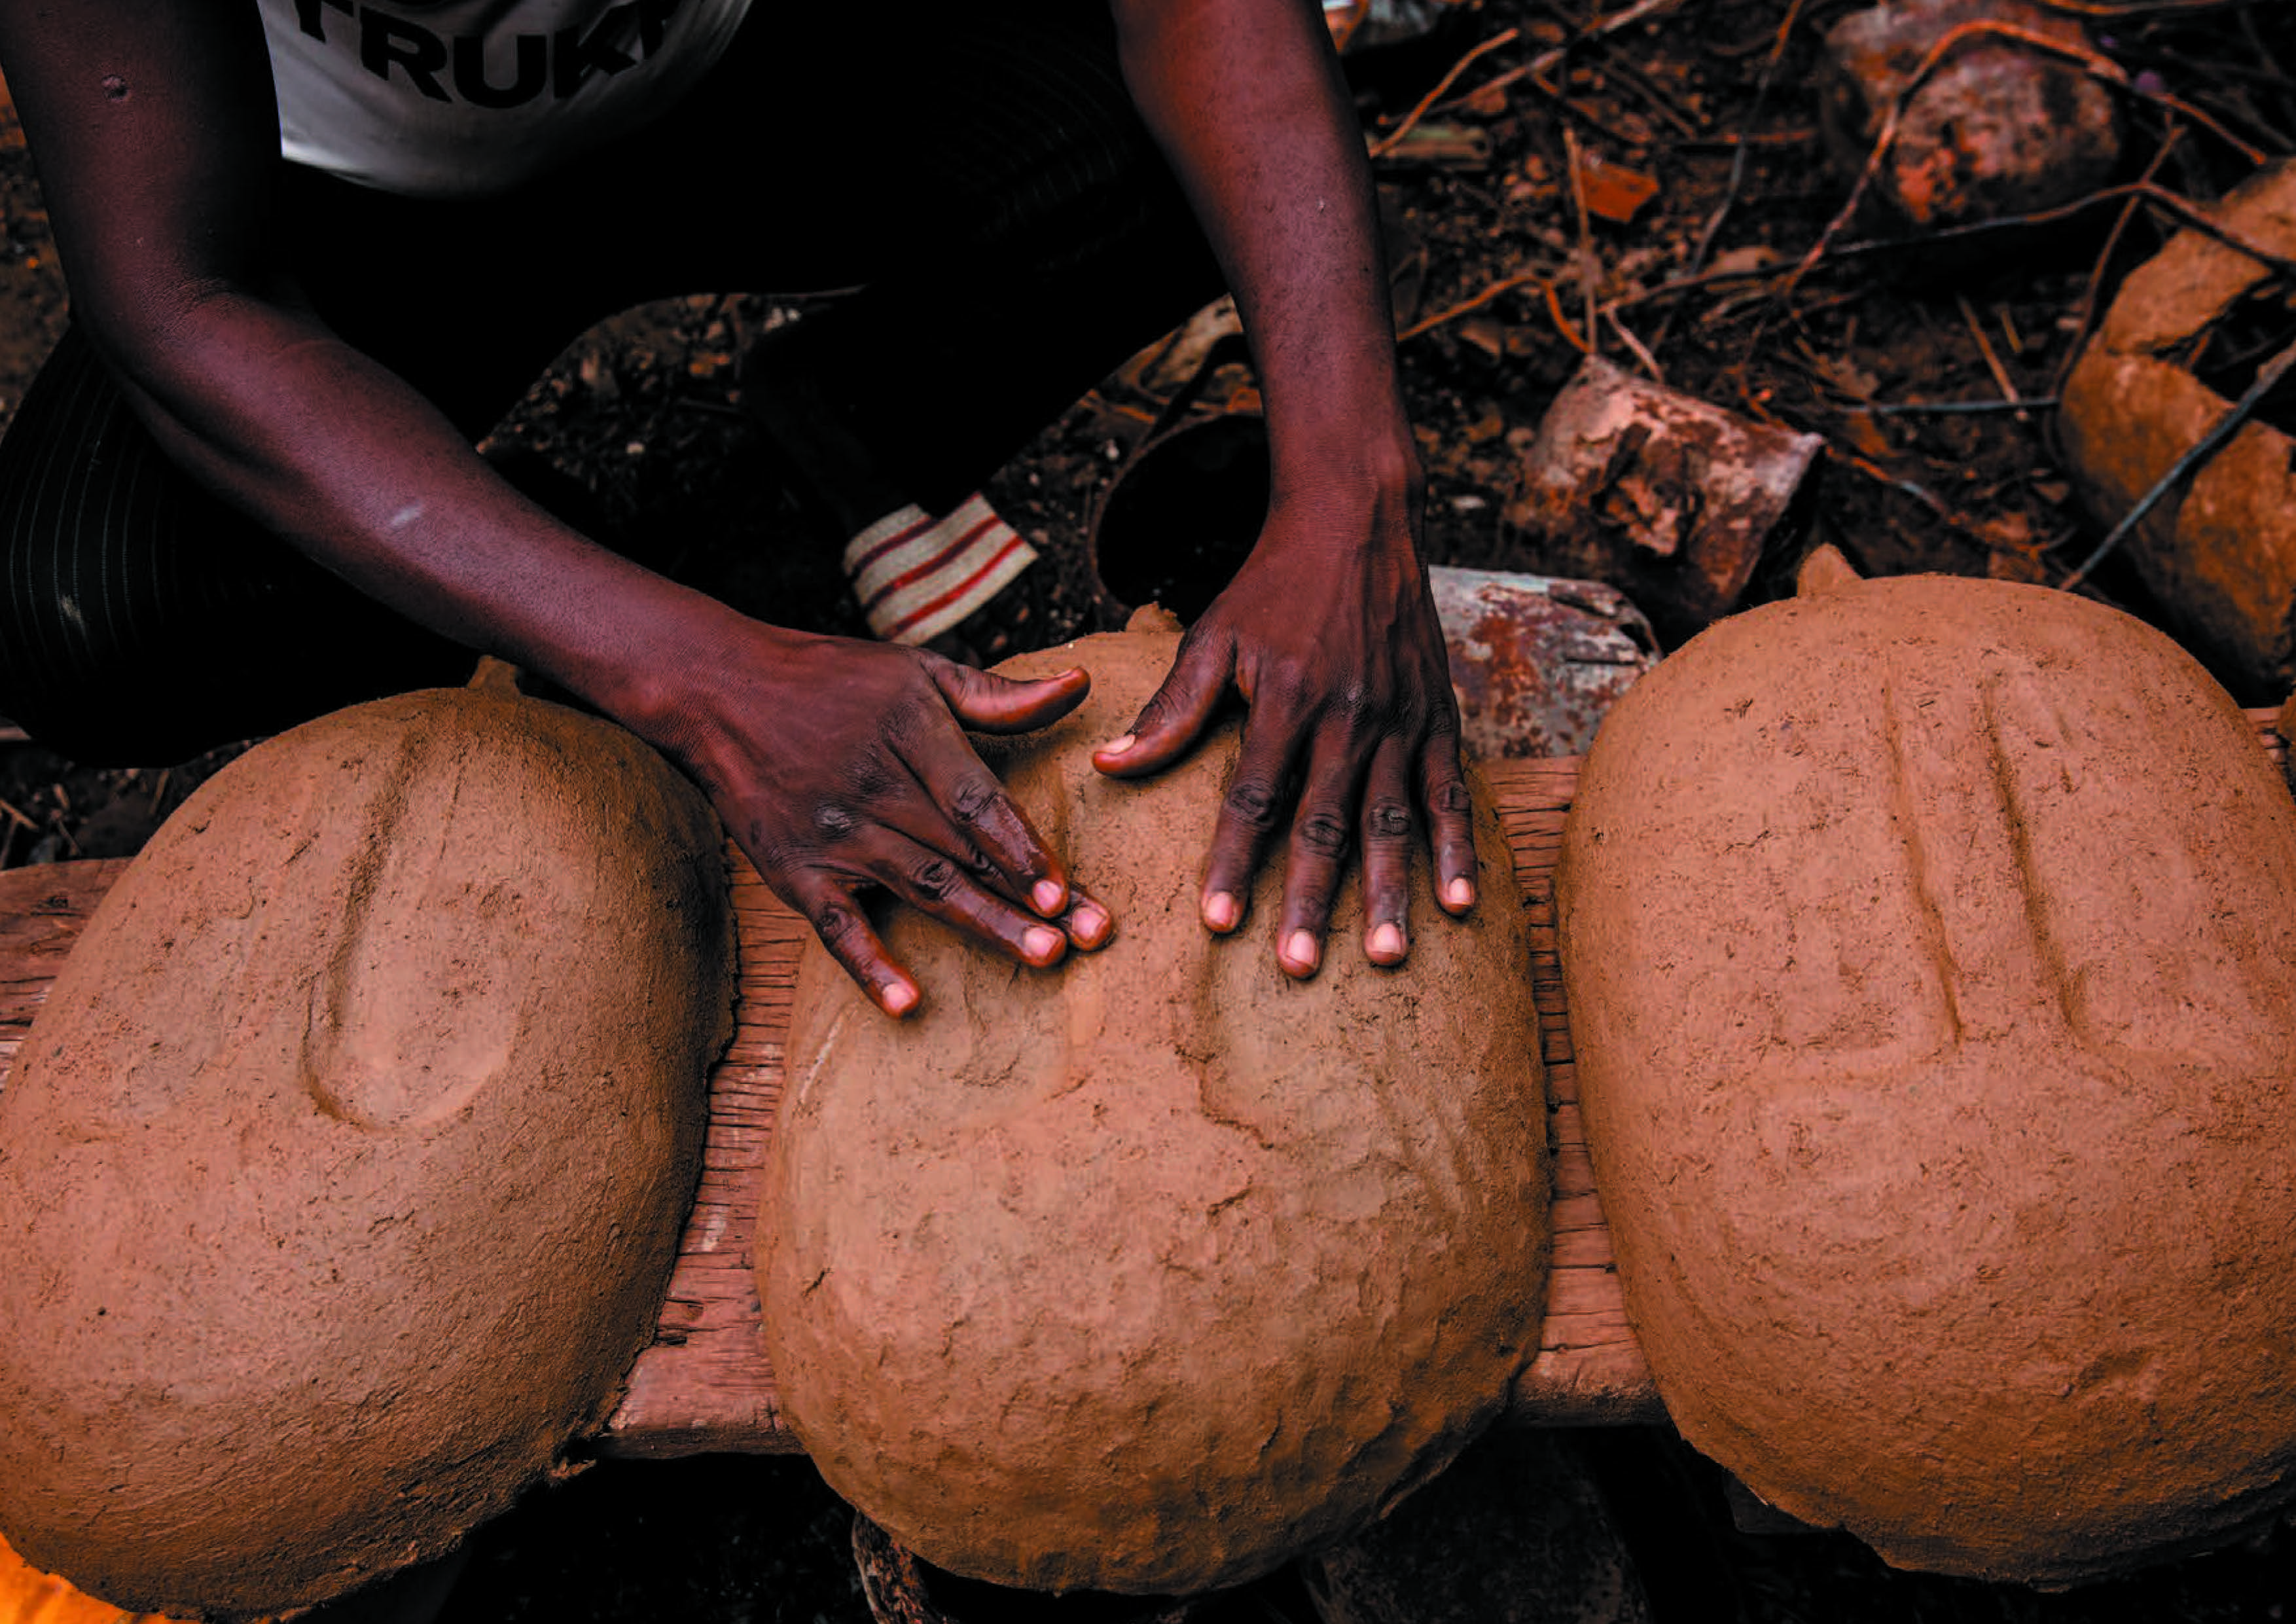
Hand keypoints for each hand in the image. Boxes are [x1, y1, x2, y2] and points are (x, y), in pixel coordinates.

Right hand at [647, 618, 1110, 1015]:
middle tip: (1087, 939)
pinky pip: (836, 927)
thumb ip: (999, 696)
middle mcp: (873, 787)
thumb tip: (1081, 688)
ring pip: (920, 888)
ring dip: (983, 925)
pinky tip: (907, 1004)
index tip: (1065, 889)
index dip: (1021, 846)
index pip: (976, 800)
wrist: (717, 692)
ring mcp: (833, 834)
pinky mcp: (794, 871)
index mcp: (909, 733)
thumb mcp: (918, 671)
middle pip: (961, 853)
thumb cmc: (834, 681)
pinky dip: (868, 966)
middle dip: (1027, 899)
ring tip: (1041, 957)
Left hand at [1090, 491, 1473, 975]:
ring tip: (1387, 955)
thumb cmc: (1273, 587)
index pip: (1254, 797)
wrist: (1359, 522)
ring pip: (1392, 820)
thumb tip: (1111, 766)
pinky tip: (1459, 904)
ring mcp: (1400, 722)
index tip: (1216, 922)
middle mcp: (1348, 718)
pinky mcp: (1438, 720)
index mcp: (1288, 701)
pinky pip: (1450, 794)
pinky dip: (1458, 848)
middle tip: (1299, 967)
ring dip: (1389, 891)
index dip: (1233, 860)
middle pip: (1324, 823)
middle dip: (1311, 900)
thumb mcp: (1213, 637)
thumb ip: (1171, 709)